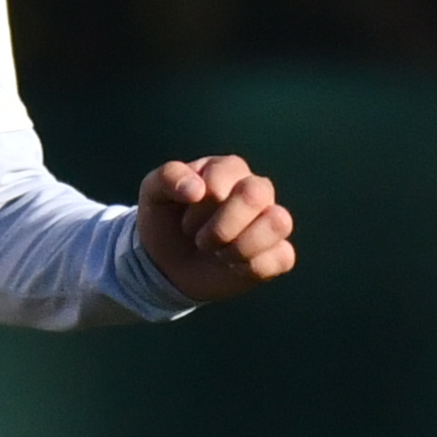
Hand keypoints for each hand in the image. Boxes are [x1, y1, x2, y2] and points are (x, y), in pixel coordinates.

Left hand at [136, 154, 292, 307]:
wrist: (166, 265)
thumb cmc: (166, 220)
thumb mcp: (153, 193)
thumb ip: (168, 178)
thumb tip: (198, 189)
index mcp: (228, 169)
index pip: (226, 173)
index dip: (200, 202)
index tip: (183, 217)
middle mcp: (255, 190)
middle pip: (257, 193)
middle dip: (222, 225)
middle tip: (201, 240)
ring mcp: (269, 222)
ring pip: (278, 222)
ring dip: (240, 246)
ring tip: (219, 254)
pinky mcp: (277, 254)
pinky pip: (283, 257)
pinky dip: (253, 266)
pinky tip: (233, 267)